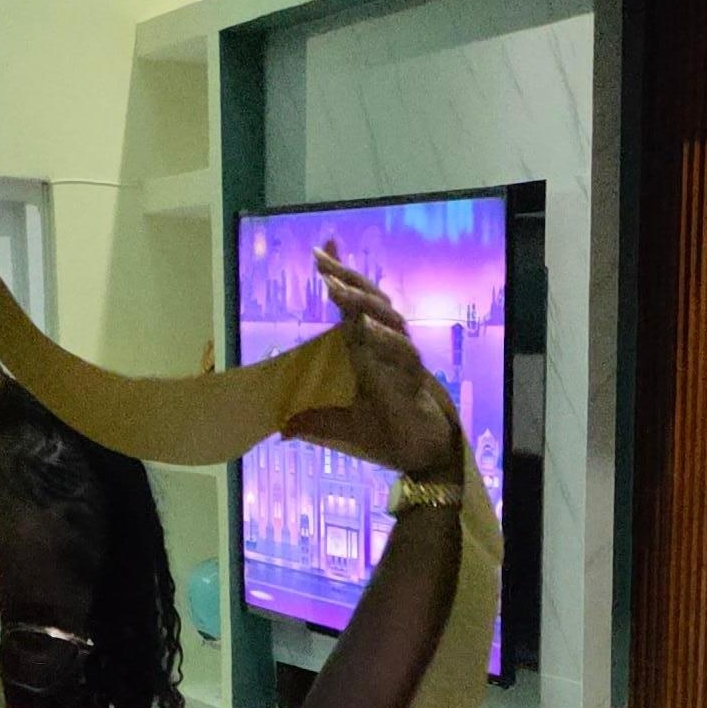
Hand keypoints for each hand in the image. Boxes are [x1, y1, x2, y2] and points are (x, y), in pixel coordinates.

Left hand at [282, 245, 462, 483]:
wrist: (422, 458)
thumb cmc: (388, 435)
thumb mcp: (342, 428)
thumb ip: (314, 422)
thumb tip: (283, 427)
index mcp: (368, 350)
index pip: (352, 305)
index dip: (340, 276)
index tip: (322, 248)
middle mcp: (385, 347)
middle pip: (369, 301)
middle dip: (345, 276)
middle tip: (320, 258)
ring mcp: (402, 360)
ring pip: (385, 319)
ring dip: (359, 301)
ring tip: (332, 286)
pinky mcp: (414, 379)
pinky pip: (401, 353)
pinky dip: (384, 340)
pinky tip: (365, 327)